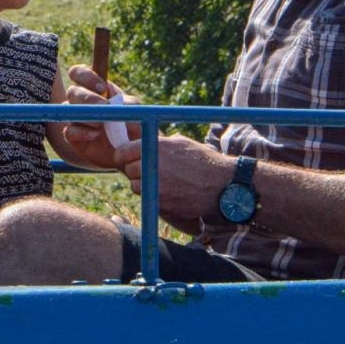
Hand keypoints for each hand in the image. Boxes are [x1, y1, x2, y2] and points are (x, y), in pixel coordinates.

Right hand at [63, 65, 140, 162]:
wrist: (132, 153)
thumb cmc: (134, 126)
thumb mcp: (136, 112)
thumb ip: (127, 102)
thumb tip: (113, 96)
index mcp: (95, 88)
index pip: (79, 73)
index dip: (86, 76)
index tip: (102, 88)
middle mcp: (82, 101)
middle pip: (73, 91)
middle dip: (87, 98)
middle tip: (103, 106)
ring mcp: (76, 118)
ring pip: (68, 109)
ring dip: (85, 115)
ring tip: (101, 125)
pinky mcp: (73, 136)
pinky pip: (68, 130)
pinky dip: (81, 132)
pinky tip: (95, 135)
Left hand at [118, 133, 233, 223]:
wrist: (221, 185)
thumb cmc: (203, 161)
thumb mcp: (180, 143)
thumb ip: (158, 143)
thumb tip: (141, 140)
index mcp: (156, 146)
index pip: (124, 151)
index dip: (122, 155)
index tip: (123, 158)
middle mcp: (152, 164)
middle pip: (129, 169)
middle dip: (136, 170)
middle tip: (148, 171)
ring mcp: (155, 185)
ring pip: (135, 186)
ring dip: (143, 185)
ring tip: (160, 182)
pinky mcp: (160, 202)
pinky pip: (146, 199)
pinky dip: (152, 197)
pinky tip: (167, 192)